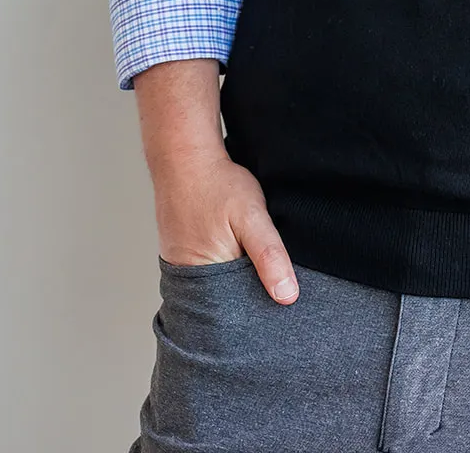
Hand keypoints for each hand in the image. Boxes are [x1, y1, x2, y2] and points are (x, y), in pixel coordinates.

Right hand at [152, 148, 299, 305]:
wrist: (185, 156)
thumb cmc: (217, 184)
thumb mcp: (252, 216)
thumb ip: (269, 255)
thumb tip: (287, 297)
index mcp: (205, 281)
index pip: (239, 313)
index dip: (262, 307)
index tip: (283, 302)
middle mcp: (189, 281)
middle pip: (228, 302)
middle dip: (251, 294)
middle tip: (272, 277)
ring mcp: (182, 267)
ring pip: (219, 286)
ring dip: (238, 279)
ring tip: (254, 262)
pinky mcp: (181, 254)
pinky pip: (209, 271)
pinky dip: (225, 266)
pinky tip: (237, 253)